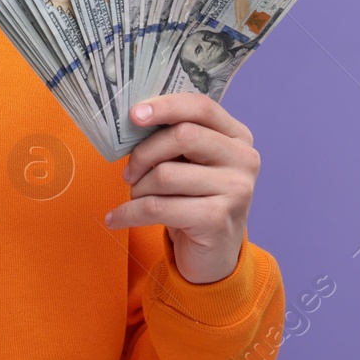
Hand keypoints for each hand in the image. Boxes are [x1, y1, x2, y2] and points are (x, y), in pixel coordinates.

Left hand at [104, 93, 258, 284]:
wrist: (213, 254)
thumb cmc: (195, 199)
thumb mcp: (190, 163)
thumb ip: (173, 139)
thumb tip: (133, 119)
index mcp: (237, 136)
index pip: (201, 107)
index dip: (165, 106)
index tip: (134, 114)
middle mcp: (244, 159)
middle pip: (182, 136)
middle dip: (144, 153)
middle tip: (129, 173)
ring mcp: (236, 190)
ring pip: (166, 174)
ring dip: (138, 188)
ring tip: (136, 197)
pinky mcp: (217, 219)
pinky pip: (158, 207)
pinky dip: (129, 213)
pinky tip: (115, 219)